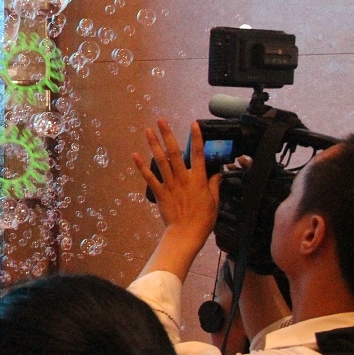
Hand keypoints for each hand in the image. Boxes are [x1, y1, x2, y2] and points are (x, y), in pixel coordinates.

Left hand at [133, 119, 220, 280]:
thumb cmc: (203, 220)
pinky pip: (149, 177)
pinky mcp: (159, 193)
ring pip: (161, 161)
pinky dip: (141, 166)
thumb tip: (218, 173)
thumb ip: (215, 185)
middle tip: (161, 120)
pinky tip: (135, 155)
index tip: (193, 124)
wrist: (186, 234)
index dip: (196, 138)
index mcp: (199, 180)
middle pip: (175, 152)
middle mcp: (183, 179)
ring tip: (148, 131)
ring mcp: (170, 185)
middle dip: (167, 135)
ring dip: (154, 145)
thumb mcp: (215, 201)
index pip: (198, 154)